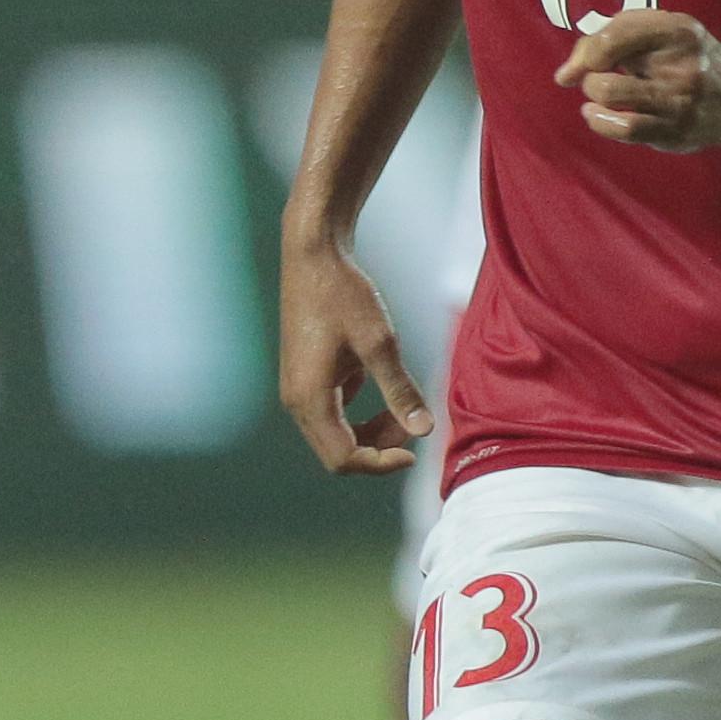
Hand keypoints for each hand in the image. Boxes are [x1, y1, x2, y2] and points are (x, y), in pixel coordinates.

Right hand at [278, 234, 433, 474]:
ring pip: (336, 435)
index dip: (381, 463)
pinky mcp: (307, 377)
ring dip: (372, 432)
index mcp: (309, 399)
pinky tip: (383, 385)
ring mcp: (299, 389)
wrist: (314, 256)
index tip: (415, 453)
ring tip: (404, 408)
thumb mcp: (380, 343)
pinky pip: (334, 414)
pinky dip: (361, 414)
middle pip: (338, 453)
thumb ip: (400, 390)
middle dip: (379, 448)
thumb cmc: (344, 294)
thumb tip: (424, 430)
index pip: (344, 458)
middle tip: (413, 424)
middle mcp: (296, 401)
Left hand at [561, 8, 720, 157]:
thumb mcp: (669, 32)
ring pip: (610, 92)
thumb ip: (619, 35)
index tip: (576, 64)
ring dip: (593, 93)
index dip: (585, 49)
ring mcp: (679, 99)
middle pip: (606, 58)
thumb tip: (567, 71)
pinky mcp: (675, 131)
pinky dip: (599, 121)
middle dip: (588, 71)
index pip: (616, 31)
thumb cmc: (692, 61)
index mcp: (678, 30)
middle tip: (596, 79)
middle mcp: (681, 62)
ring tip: (598, 97)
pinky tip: (599, 116)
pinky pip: (623, 127)